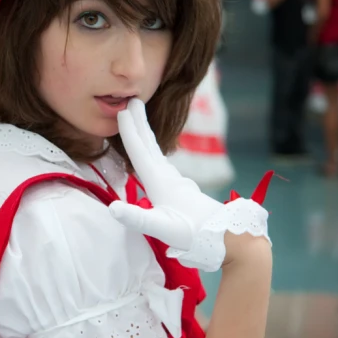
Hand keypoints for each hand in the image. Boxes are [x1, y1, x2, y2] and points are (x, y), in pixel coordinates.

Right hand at [108, 99, 269, 270]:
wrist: (226, 237)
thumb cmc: (193, 233)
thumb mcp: (161, 229)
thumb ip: (137, 218)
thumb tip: (112, 208)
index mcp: (159, 182)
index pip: (140, 152)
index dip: (130, 131)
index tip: (124, 109)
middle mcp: (167, 178)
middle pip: (150, 146)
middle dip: (140, 123)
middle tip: (133, 100)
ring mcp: (176, 183)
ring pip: (157, 154)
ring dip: (147, 137)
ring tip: (141, 125)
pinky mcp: (182, 191)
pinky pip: (163, 166)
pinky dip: (155, 155)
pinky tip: (157, 161)